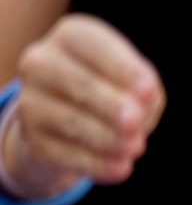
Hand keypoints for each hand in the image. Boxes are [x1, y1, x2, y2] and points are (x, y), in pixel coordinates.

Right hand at [8, 13, 164, 192]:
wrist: (70, 118)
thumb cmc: (115, 88)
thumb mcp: (136, 81)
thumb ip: (145, 92)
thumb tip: (139, 117)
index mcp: (72, 36)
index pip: (95, 46)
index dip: (123, 69)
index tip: (148, 90)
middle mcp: (42, 62)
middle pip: (79, 84)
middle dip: (110, 105)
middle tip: (135, 122)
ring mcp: (30, 100)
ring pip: (71, 121)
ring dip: (107, 138)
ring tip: (135, 147)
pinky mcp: (31, 137)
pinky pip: (65, 153)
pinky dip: (96, 163)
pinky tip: (121, 168)